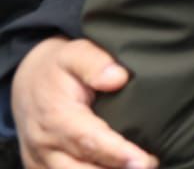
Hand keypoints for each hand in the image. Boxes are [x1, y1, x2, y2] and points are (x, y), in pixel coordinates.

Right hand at [12, 37, 157, 168]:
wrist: (27, 84)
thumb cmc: (58, 69)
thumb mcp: (75, 53)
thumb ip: (95, 63)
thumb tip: (118, 78)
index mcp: (56, 116)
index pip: (89, 140)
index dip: (117, 153)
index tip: (143, 160)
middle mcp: (46, 143)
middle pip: (82, 168)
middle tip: (148, 165)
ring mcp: (41, 159)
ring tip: (136, 167)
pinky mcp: (41, 167)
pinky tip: (115, 168)